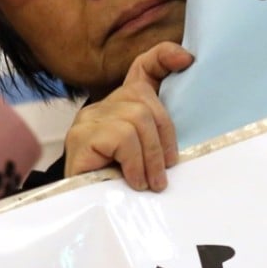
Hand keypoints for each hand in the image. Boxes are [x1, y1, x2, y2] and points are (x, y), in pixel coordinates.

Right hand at [63, 42, 193, 191]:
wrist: (79, 209)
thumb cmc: (114, 186)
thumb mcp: (142, 158)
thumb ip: (156, 140)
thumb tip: (182, 142)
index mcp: (118, 108)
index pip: (140, 69)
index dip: (162, 57)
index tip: (187, 59)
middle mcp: (100, 107)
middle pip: (143, 100)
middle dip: (162, 138)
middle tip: (164, 173)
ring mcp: (87, 121)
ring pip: (136, 118)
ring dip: (150, 156)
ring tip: (149, 182)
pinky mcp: (81, 137)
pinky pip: (122, 137)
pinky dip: (135, 162)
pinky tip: (132, 180)